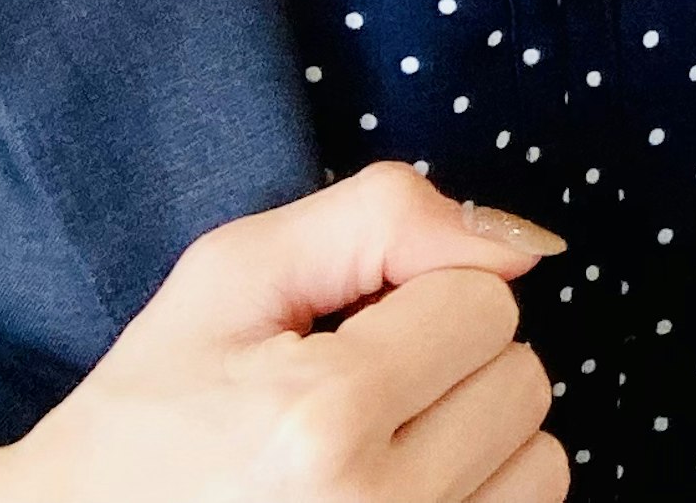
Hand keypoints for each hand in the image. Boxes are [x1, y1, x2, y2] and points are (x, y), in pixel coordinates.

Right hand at [0, 161, 571, 502]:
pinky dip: (476, 497)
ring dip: (475, 442)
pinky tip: (396, 494)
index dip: (419, 297)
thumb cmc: (153, 410)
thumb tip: (522, 246)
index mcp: (323, 417)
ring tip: (374, 454)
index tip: (348, 332)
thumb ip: (381, 219)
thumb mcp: (233, 277)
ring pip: (542, 461)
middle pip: (523, 381)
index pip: (487, 300)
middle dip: (450, 368)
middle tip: (352, 398)